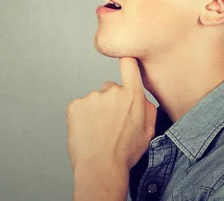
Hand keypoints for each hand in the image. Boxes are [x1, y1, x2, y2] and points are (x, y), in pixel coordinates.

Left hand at [66, 57, 157, 173]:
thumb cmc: (125, 153)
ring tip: (98, 132)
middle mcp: (112, 92)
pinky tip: (87, 132)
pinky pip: (80, 107)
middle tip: (111, 123)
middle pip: (111, 88)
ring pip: (94, 100)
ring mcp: (92, 97)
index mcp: (133, 96)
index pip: (129, 64)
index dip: (127, 58)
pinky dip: (82, 117)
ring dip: (96, 111)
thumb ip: (149, 109)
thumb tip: (143, 98)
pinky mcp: (75, 105)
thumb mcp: (148, 132)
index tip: (124, 55)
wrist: (101, 168)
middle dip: (111, 102)